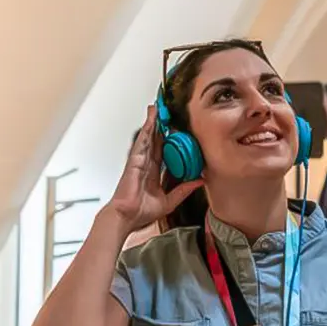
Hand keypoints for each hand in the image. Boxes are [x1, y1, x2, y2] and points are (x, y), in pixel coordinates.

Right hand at [105, 106, 204, 232]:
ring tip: (158, 108)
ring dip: (153, 122)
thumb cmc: (141, 212)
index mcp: (154, 173)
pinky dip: (147, 127)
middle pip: (156, 141)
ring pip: (149, 137)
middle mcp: (146, 164)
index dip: (170, 142)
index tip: (178, 132)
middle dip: (161, 127)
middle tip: (167, 113)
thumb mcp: (170, 200)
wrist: (127, 217)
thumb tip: (200, 181)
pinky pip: (143, 140)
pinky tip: (151, 117)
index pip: (164, 153)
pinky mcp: (135, 159)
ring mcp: (140, 160)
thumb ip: (184, 190)